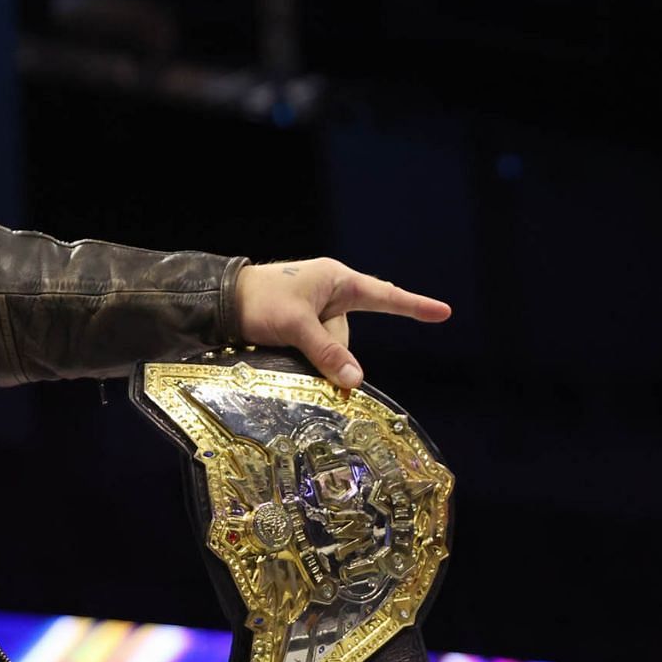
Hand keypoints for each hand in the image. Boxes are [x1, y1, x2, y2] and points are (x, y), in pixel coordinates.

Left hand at [234, 258, 450, 388]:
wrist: (217, 300)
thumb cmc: (257, 302)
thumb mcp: (294, 326)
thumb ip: (326, 352)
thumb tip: (355, 381)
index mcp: (336, 280)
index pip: (384, 295)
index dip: (414, 307)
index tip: (443, 312)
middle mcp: (330, 291)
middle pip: (347, 334)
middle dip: (332, 351)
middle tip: (297, 345)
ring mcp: (315, 308)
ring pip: (331, 345)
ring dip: (314, 355)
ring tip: (281, 341)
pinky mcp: (300, 322)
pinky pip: (317, 345)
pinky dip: (309, 354)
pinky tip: (290, 350)